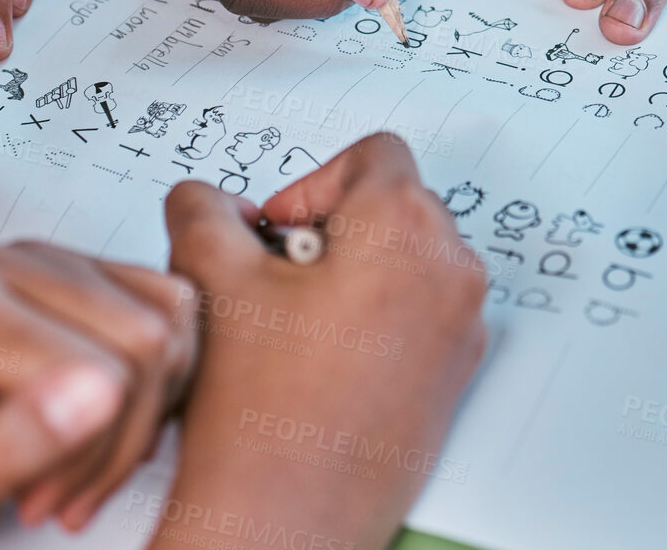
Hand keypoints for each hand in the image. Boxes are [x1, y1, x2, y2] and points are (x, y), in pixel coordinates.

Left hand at [0, 240, 198, 547]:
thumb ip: (5, 447)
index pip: (99, 370)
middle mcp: (3, 257)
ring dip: (146, 414)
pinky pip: (177, 308)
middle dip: (119, 439)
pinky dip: (165, 381)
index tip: (37, 504)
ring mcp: (51, 255)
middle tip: (58, 493)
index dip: (89, 456)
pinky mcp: (89, 267)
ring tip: (78, 464)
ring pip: (171, 323)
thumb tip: (100, 390)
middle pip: (145, 340)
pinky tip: (108, 423)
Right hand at [152, 134, 486, 549]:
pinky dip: (374, 318)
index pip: (373, 153)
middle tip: (276, 278)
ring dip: (351, 273)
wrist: (285, 523)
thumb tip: (210, 201)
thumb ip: (204, 211)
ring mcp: (461, 329)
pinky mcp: (456, 376)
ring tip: (292, 325)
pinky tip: (316, 361)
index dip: (310, 183)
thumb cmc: (264, 417)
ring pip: (406, 260)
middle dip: (330, 230)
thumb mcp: (212, 281)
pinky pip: (420, 313)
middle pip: (393, 204)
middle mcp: (451, 274)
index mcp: (406, 230)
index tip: (277, 230)